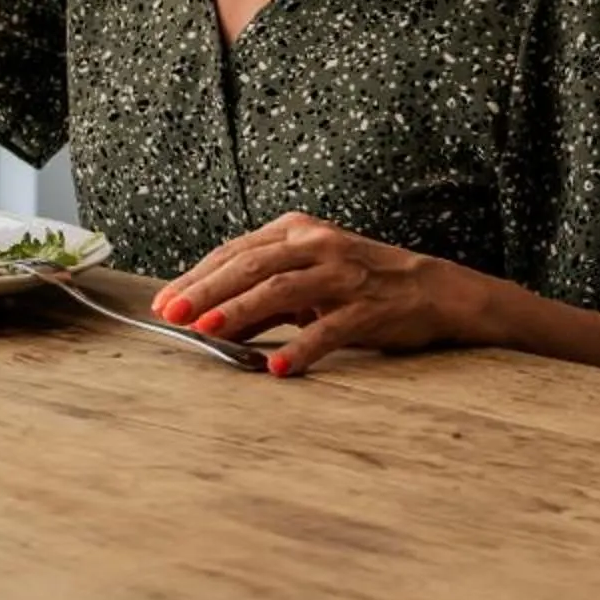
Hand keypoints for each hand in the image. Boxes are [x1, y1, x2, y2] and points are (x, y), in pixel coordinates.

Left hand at [152, 211, 488, 377]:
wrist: (433, 289)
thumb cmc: (359, 283)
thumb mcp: (305, 281)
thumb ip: (260, 300)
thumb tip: (207, 324)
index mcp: (295, 232)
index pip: (234, 252)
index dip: (196, 276)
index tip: (165, 301)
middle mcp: (316, 245)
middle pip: (249, 265)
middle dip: (206, 290)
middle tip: (174, 314)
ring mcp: (343, 275)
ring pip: (280, 290)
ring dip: (240, 311)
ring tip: (208, 331)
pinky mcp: (368, 308)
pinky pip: (329, 329)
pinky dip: (301, 348)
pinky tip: (278, 367)